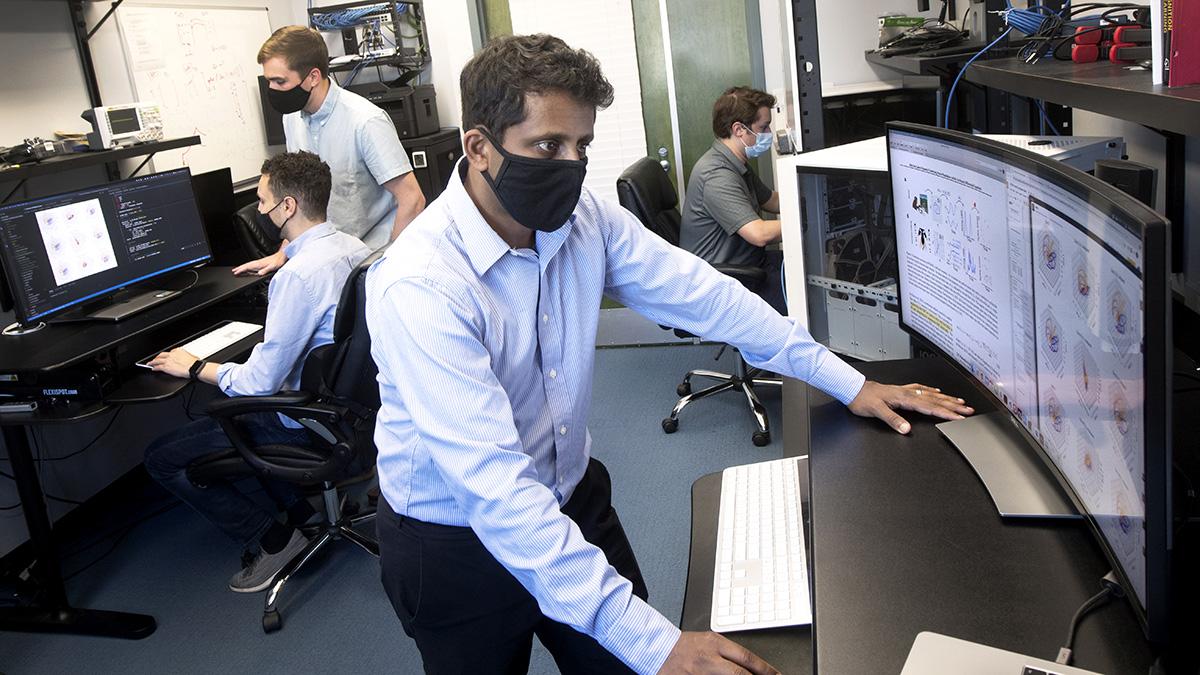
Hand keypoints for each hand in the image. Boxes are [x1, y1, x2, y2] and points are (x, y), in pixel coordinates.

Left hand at [148, 348, 199, 378]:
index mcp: (178, 350)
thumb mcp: (191, 356)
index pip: (170, 352)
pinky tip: (153, 369)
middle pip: (161, 355)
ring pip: (157, 360)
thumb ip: (187, 356)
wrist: (194, 367)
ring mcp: (168, 361)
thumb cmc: (195, 363)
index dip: (167, 355)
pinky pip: (158, 367)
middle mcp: (172, 354)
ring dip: (152, 362)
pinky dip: (154, 368)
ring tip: (150, 363)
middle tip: (155, 359)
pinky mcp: (166, 367)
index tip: (166, 356)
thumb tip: (189, 358)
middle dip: (157, 357)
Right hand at [232, 249, 285, 275]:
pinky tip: (248, 268)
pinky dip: (248, 267)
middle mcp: (258, 263)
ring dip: (243, 267)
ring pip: (249, 265)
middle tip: (233, 271)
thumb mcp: (272, 267)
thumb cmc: (278, 261)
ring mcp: (260, 263)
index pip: (248, 267)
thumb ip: (266, 270)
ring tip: (238, 269)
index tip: (236, 272)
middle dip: (240, 268)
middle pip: (247, 265)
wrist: (281, 256)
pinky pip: (252, 265)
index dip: (241, 270)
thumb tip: (260, 273)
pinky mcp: (262, 263)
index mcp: (259, 264)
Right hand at [658, 631, 778, 674]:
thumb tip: (749, 667)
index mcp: (715, 644)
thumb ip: (728, 653)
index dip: (766, 670)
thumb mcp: (708, 642)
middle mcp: (709, 659)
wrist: (655, 648)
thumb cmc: (682, 646)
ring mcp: (699, 673)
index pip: (747, 658)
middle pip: (740, 673)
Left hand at [847, 381, 974, 433]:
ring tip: (960, 402)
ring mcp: (904, 390)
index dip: (946, 413)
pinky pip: (920, 389)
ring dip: (946, 399)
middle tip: (968, 410)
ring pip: (930, 395)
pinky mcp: (900, 390)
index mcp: (904, 398)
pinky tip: (937, 392)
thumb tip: (906, 429)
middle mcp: (907, 393)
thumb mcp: (876, 412)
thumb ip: (893, 420)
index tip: (959, 418)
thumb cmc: (862, 400)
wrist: (852, 388)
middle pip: (935, 400)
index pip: (930, 408)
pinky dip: (931, 391)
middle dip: (953, 406)